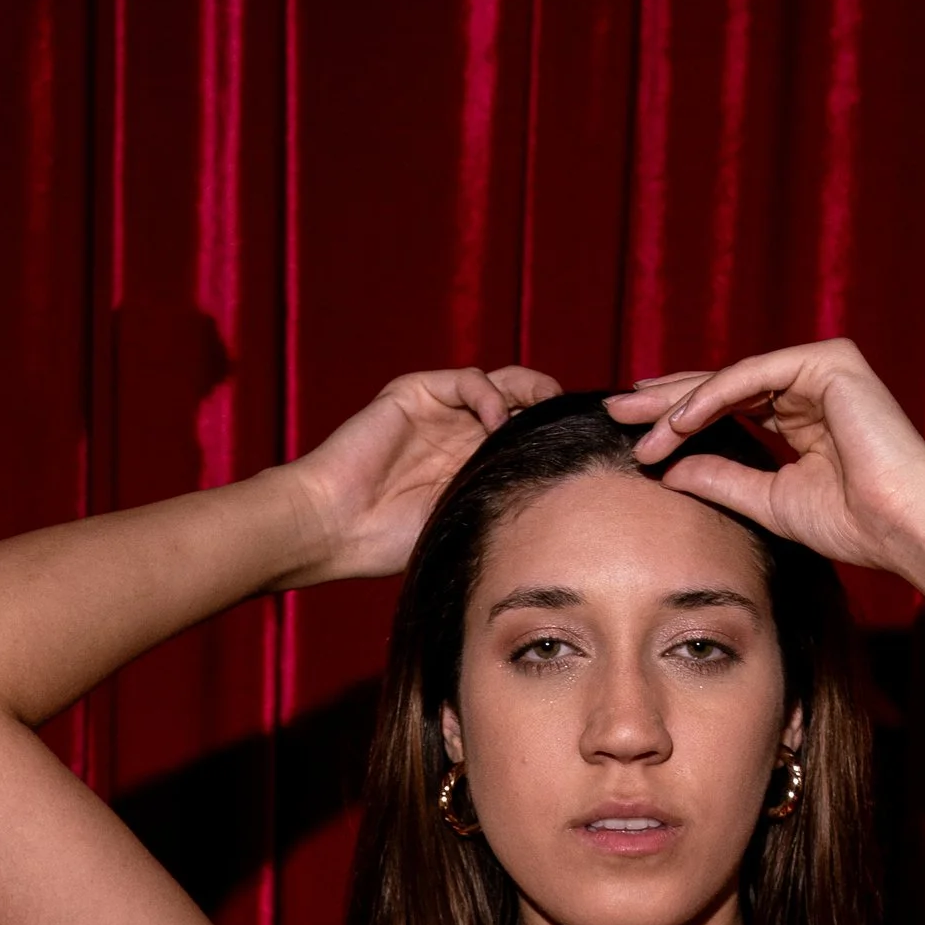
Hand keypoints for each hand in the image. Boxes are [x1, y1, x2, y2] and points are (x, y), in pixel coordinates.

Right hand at [284, 366, 561, 584]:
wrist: (334, 527)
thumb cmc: (389, 542)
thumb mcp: (465, 524)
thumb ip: (503, 504)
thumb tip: (569, 514)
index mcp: (472, 464)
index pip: (527, 438)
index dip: (557, 439)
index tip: (591, 450)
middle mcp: (460, 433)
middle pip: (523, 405)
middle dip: (553, 411)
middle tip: (580, 423)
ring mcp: (439, 412)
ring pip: (502, 384)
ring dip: (531, 394)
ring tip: (549, 414)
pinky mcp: (416, 394)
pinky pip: (467, 381)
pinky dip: (490, 396)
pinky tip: (497, 424)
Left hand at [606, 339, 924, 586]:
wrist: (905, 528)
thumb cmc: (855, 524)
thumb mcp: (768, 501)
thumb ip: (720, 478)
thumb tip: (667, 468)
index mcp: (803, 414)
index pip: (728, 406)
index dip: (678, 419)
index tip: (634, 438)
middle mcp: (812, 384)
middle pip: (722, 385)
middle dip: (665, 399)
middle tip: (615, 411)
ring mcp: (821, 368)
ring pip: (731, 378)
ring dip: (680, 403)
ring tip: (638, 427)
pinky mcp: (829, 362)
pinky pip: (753, 376)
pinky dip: (711, 396)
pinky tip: (677, 421)